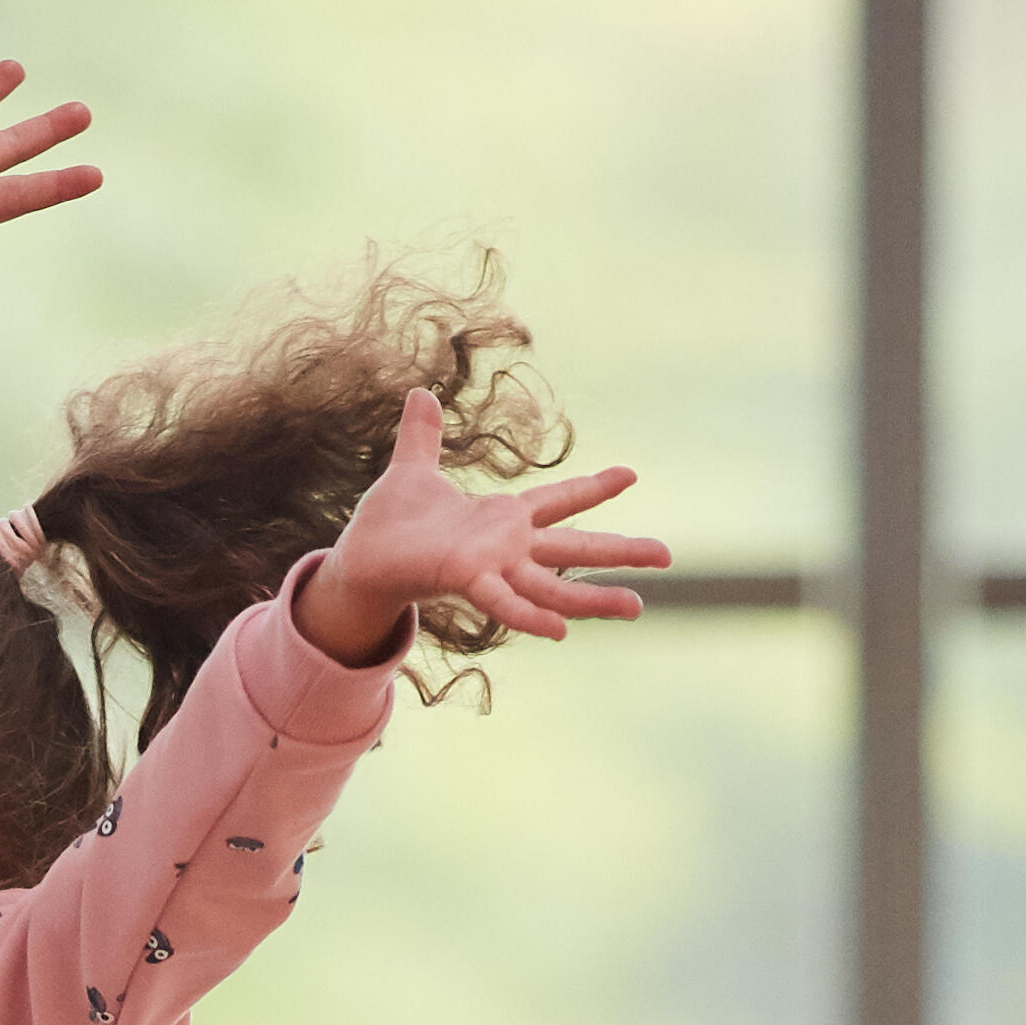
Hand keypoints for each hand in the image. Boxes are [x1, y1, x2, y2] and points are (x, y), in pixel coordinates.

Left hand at [295, 392, 669, 666]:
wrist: (358, 559)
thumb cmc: (388, 524)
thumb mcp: (410, 470)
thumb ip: (421, 436)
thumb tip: (419, 394)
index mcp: (501, 519)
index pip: (557, 501)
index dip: (592, 488)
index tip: (632, 473)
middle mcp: (507, 548)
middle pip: (574, 548)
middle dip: (621, 551)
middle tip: (667, 555)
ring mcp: (493, 569)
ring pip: (554, 586)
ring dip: (595, 598)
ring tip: (638, 607)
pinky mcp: (467, 582)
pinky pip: (504, 602)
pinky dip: (531, 616)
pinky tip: (563, 630)